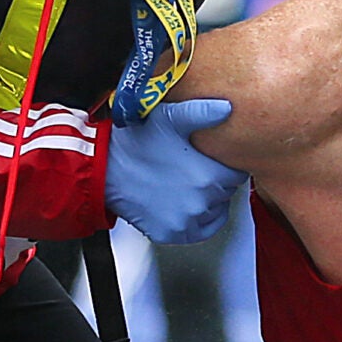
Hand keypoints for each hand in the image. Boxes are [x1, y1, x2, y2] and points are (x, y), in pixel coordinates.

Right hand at [107, 97, 244, 244]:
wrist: (104, 168)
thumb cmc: (137, 142)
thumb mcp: (170, 118)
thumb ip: (202, 113)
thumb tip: (227, 107)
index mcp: (210, 175)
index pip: (237, 175)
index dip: (225, 165)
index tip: (212, 160)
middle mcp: (202, 202)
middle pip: (225, 193)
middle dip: (215, 182)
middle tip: (195, 170)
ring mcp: (187, 221)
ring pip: (214, 212)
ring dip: (207, 201)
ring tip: (187, 185)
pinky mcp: (173, 234)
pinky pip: (199, 231)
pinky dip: (197, 220)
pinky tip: (186, 204)